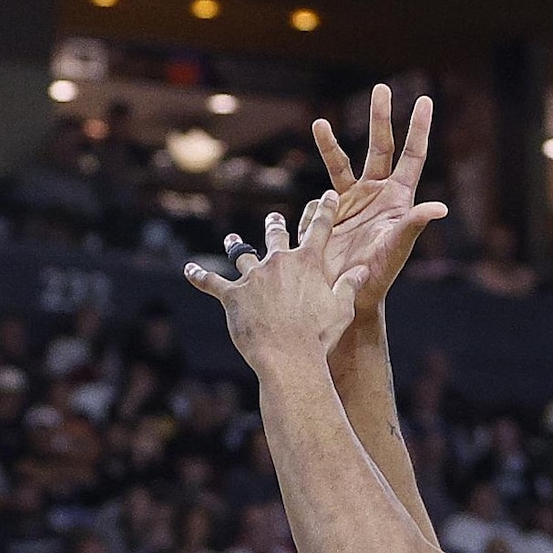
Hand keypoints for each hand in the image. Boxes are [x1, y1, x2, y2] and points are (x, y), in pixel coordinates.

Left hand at [184, 201, 370, 371]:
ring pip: (242, 255)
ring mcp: (254, 277)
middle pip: (276, 236)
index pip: (319, 229)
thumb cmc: (320, 335)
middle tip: (274, 218)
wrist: (288, 356)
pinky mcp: (233, 295)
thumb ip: (350, 286)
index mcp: (307, 263)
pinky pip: (212, 283)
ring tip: (232, 239)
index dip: (325, 211)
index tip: (328, 196)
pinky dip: (200, 277)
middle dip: (276, 225)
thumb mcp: (343, 309)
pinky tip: (189, 270)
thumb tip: (363, 269)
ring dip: (236, 246)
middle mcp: (278, 262)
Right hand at [308, 86, 448, 322]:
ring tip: (320, 123)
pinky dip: (314, 203)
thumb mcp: (396, 249)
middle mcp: (378, 194)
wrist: (347, 295)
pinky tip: (313, 224)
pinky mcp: (330, 212)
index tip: (424, 99)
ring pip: (341, 163)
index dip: (418, 128)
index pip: (412, 156)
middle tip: (380, 88)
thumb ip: (414, 225)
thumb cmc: (378, 276)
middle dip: (380, 118)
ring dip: (330, 144)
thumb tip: (439, 207)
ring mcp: (353, 201)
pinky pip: (319, 195)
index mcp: (399, 198)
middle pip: (380, 147)